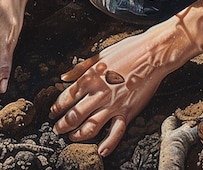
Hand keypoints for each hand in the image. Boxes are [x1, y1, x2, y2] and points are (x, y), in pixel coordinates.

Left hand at [50, 31, 169, 156]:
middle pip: (74, 115)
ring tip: (70, 137)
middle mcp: (98, 94)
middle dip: (63, 124)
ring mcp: (113, 105)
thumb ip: (79, 68)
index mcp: (90, 78)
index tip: (52, 113)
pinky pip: (116, 132)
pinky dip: (108, 143)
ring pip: (90, 126)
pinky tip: (101, 150)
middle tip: (56, 129)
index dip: (57, 107)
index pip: (66, 97)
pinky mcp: (127, 112)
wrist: (151, 55)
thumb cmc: (125, 51)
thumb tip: (63, 77)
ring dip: (78, 135)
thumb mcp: (98, 54)